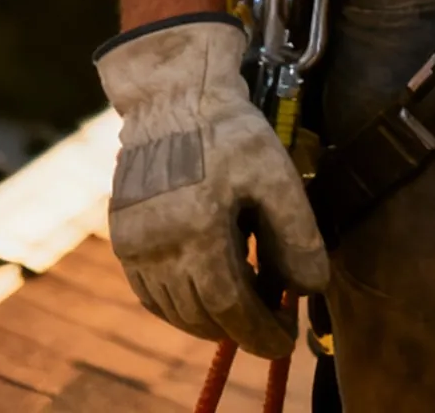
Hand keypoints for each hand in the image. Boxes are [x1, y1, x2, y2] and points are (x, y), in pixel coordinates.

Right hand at [96, 15, 329, 356]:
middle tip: (271, 325)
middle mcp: (159, 247)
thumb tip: (311, 287)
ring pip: (174, 308)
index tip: (285, 340)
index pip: (231, 308)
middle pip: (202, 314)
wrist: (174, 94)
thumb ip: (295, 233)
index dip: (260, 331)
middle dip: (240, 328)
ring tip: (244, 309)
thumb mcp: (275, 172)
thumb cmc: (228, 129)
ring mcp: (135, 245)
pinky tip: (204, 292)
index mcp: (198, 231)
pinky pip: (150, 291)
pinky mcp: (123, 236)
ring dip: (209, 319)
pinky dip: (178, 303)